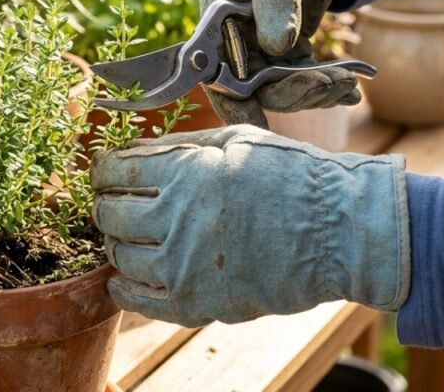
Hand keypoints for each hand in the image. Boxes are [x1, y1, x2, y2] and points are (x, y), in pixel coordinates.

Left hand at [91, 125, 409, 327]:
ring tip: (124, 235)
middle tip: (110, 201)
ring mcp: (186, 266)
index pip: (117, 171)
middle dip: (104, 205)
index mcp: (187, 173)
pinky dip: (122, 289)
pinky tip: (121, 279)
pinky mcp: (199, 304)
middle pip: (110, 214)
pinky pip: (140, 301)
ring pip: (120, 256)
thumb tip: (137, 150)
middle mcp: (178, 220)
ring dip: (115, 243)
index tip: (102, 171)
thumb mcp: (239, 140)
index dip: (101, 170)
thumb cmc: (294, 176)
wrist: (342, 231)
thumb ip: (183, 145)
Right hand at [202, 0, 369, 126]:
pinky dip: (326, 88)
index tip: (255, 123)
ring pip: (280, 89)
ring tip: (347, 83)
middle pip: (251, 87)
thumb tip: (276, 46)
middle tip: (328, 85)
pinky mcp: (286, 53)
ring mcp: (260, 49)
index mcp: (216, 18)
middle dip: (290, 93)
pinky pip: (302, 80)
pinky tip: (350, 90)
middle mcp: (233, 40)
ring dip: (313, 92)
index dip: (229, 101)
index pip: (213, 70)